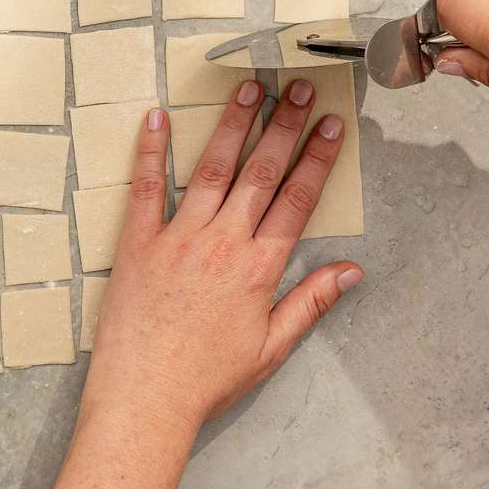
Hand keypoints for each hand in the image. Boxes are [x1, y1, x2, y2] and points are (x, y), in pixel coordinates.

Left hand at [81, 79, 363, 437]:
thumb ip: (311, 303)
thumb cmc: (207, 380)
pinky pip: (145, 188)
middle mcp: (222, 244)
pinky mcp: (137, 244)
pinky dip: (151, 151)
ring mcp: (178, 239)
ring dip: (232, 126)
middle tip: (299, 87)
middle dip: (284, 127)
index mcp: (259, 270)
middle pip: (262, 174)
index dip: (317, 160)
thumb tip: (351, 271)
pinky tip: (158, 118)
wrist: (146, 400)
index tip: (332, 126)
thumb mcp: (271, 349)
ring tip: (248, 89)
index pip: (297, 201)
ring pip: (213, 170)